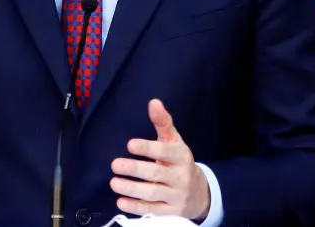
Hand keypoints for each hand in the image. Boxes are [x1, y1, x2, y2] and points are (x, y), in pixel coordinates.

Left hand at [110, 99, 210, 219]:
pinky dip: (136, 207)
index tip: (130, 144)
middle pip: (157, 173)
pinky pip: (152, 210)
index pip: (165, 151)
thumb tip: (153, 102)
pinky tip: (120, 201)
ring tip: (114, 182)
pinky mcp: (171, 213)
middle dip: (135, 169)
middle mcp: (180, 176)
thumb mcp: (174, 142)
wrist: (200, 193)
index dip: (148, 148)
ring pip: (153, 193)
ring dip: (132, 189)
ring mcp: (176, 196)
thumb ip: (163, 123)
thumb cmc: (179, 162)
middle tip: (115, 164)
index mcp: (181, 156)